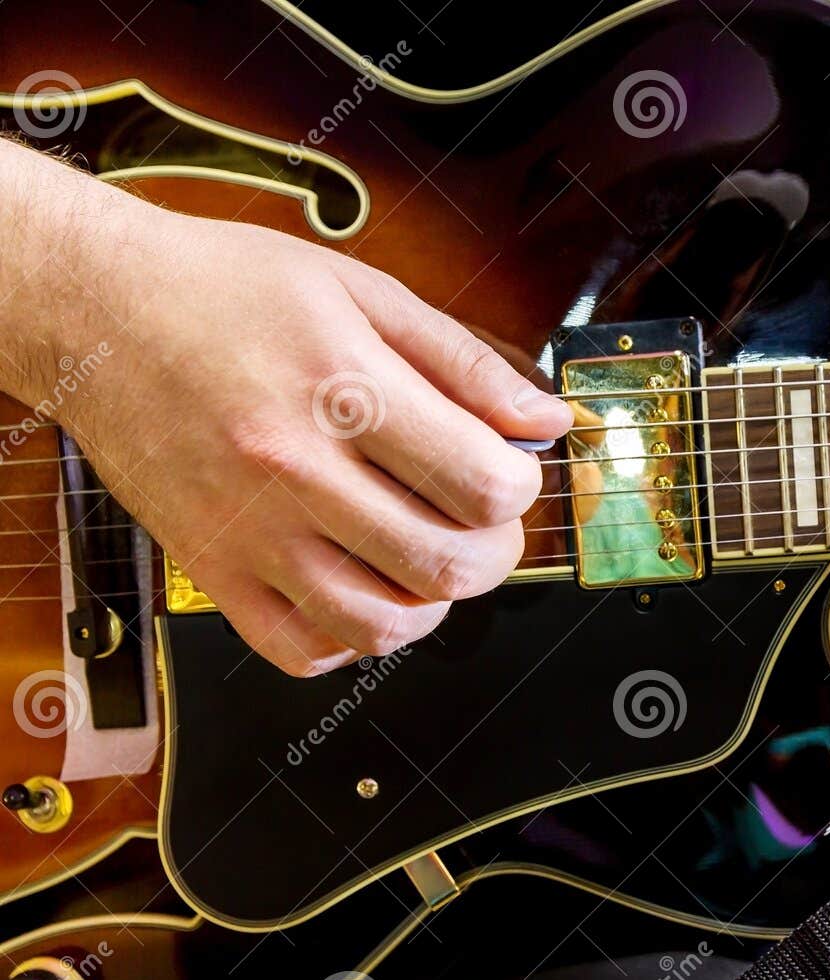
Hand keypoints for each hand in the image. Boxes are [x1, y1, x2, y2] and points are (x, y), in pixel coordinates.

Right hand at [2, 144, 570, 676]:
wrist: (93, 309)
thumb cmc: (226, 290)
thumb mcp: (363, 292)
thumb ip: (466, 364)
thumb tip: (546, 420)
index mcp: (344, 388)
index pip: (482, 485)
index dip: (520, 487)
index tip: (509, 469)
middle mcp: (294, 468)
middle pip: (446, 566)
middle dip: (495, 550)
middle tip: (483, 520)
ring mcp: (248, 530)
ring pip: (381, 625)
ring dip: (431, 601)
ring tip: (426, 554)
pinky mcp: (209, 569)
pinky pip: (301, 649)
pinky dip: (352, 636)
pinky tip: (362, 586)